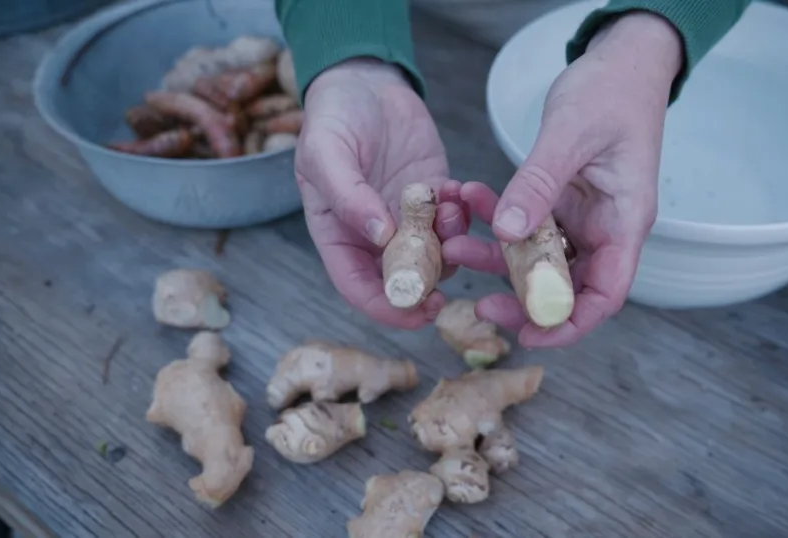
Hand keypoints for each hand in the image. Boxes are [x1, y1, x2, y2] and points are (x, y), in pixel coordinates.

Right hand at [296, 58, 468, 328]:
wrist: (364, 81)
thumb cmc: (332, 117)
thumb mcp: (325, 151)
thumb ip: (347, 195)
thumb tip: (379, 236)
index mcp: (338, 234)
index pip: (358, 287)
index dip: (387, 307)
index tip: (417, 312)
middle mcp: (374, 235)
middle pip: (403, 279)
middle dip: (429, 285)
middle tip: (454, 281)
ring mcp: (407, 218)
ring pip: (436, 252)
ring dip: (450, 242)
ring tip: (450, 211)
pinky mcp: (434, 197)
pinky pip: (455, 220)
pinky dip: (463, 214)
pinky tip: (458, 190)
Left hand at [443, 12, 682, 345]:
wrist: (620, 61)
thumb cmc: (613, 91)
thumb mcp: (571, 132)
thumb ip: (539, 183)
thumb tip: (508, 232)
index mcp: (625, 221)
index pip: (605, 294)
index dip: (569, 323)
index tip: (529, 334)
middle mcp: (606, 228)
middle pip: (568, 288)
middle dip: (522, 300)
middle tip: (478, 305)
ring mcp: (583, 218)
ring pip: (538, 259)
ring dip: (497, 258)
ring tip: (454, 243)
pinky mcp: (562, 203)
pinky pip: (526, 226)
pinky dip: (498, 218)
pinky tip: (470, 200)